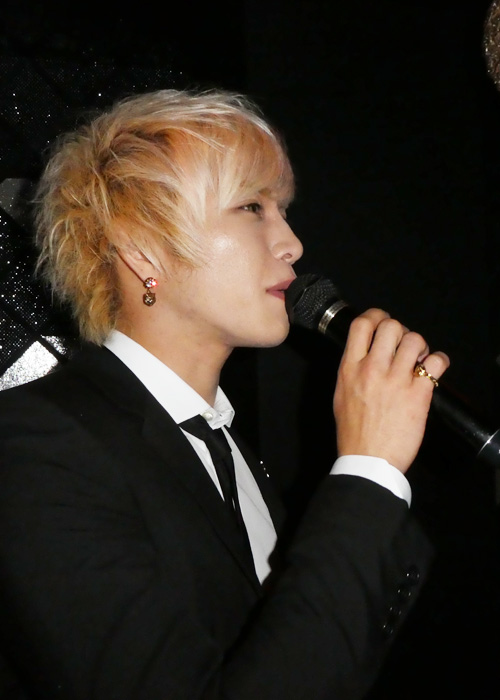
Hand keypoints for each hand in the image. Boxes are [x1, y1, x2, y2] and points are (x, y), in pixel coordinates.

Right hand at [333, 308, 449, 472]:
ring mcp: (396, 381)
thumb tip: (364, 354)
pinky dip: (439, 361)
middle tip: (403, 344)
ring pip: (414, 339)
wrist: (368, 461)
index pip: (361, 325)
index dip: (375, 316)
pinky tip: (434, 368)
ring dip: (420, 345)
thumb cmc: (353, 433)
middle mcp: (372, 369)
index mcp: (349, 369)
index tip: (382, 321)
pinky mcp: (418, 395)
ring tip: (418, 358)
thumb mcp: (340, 395)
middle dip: (401, 330)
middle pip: (391, 326)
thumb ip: (351, 370)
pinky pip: (436, 363)